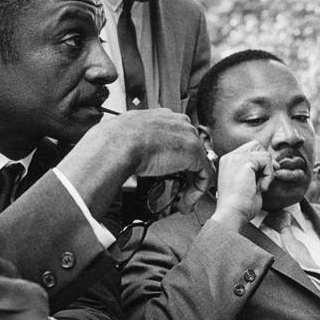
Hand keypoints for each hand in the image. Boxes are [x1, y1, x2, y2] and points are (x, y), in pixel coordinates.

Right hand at [60, 108, 213, 215]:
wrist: (116, 144)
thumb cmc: (113, 142)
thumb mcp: (125, 137)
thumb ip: (134, 142)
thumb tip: (126, 155)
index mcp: (162, 116)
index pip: (179, 137)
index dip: (177, 159)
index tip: (171, 175)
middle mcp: (179, 122)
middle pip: (192, 150)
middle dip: (188, 173)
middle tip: (180, 191)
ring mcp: (189, 136)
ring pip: (200, 163)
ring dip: (192, 186)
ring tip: (183, 202)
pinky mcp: (195, 152)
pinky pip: (205, 174)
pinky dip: (197, 192)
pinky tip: (186, 203)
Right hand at [212, 141, 275, 230]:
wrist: (232, 213)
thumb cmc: (240, 205)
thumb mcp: (247, 184)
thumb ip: (256, 172)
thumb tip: (274, 164)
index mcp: (228, 162)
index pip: (249, 150)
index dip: (261, 162)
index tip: (264, 178)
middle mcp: (230, 157)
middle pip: (257, 145)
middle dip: (266, 161)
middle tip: (267, 179)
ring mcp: (235, 157)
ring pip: (264, 153)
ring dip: (268, 171)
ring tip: (261, 187)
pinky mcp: (244, 161)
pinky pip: (267, 161)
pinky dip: (269, 175)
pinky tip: (261, 188)